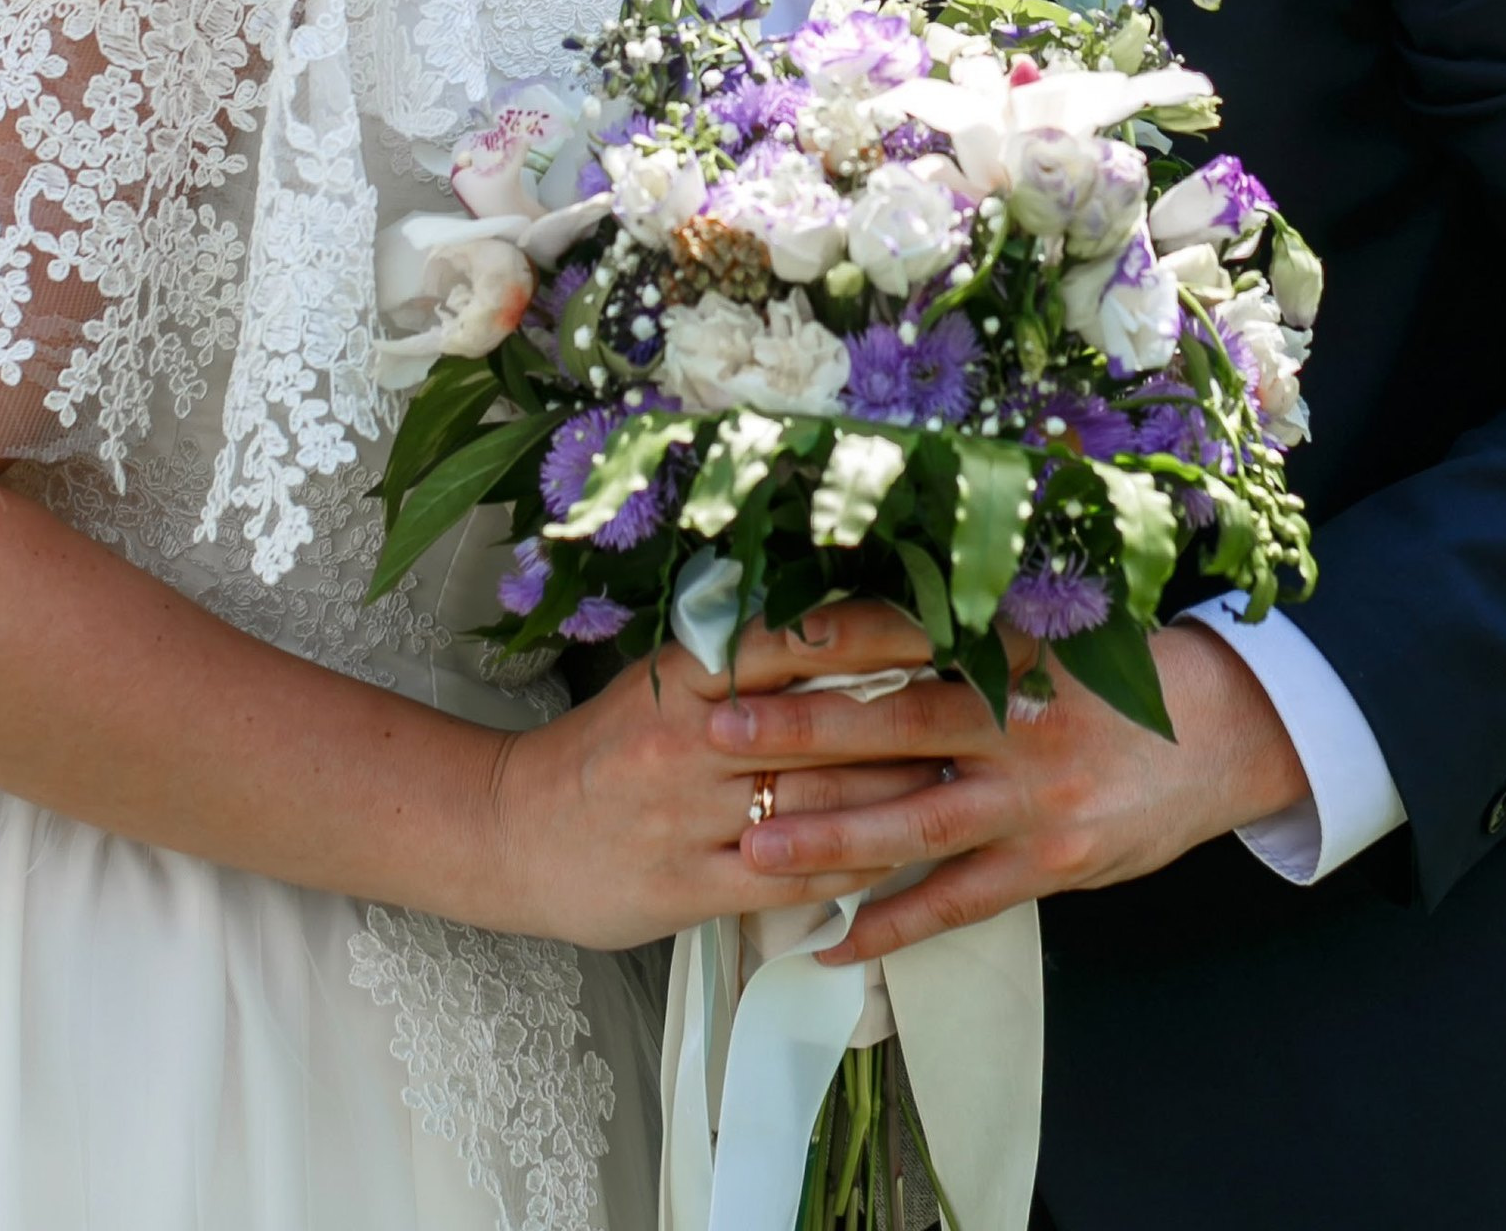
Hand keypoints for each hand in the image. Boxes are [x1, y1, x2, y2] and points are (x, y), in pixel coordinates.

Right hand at [483, 604, 948, 949]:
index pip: (802, 637)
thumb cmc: (606, 748)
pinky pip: (794, 875)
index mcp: (687, 671)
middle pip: (831, 724)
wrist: (514, 830)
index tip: (950, 620)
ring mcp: (690, 815)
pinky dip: (854, 864)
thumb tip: (840, 619)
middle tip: (991, 705)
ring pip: (824, 803)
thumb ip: (739, 653)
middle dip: (918, 719)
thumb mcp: (662, 677)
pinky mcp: (690, 886)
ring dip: (903, 795)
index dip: (884, 630)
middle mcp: (692, 736)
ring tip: (968, 779)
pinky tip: (900, 855)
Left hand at [707, 621, 1308, 963]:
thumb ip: (961, 629)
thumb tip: (844, 612)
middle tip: (720, 734)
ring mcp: (1035, 798)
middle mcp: (1018, 717)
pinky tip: (831, 941)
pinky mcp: (1050, 864)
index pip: (904, 633)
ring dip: (829, 838)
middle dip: (802, 734)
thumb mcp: (1043, 627)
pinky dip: (892, 926)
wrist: (1222, 732)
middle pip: (893, 727)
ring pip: (915, 824)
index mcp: (1010, 644)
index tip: (752, 636)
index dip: (825, 637)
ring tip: (751, 848)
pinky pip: (956, 903)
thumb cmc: (1112, 674)